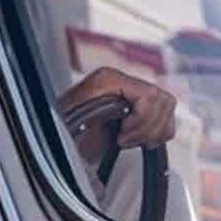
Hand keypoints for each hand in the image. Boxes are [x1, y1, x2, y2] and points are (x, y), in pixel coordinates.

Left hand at [60, 67, 176, 154]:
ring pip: (166, 106)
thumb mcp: (76, 123)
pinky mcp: (136, 107)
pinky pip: (165, 115)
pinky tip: (140, 140)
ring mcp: (130, 92)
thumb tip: (123, 118)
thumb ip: (100, 115)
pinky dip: (158, 131)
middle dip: (147, 127)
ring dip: (154, 130)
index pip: (148, 94)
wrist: (54, 139)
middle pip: (162, 100)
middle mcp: (121, 81)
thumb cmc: (62, 131)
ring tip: (131, 141)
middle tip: (125, 141)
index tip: (123, 137)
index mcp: (107, 80)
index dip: (141, 119)